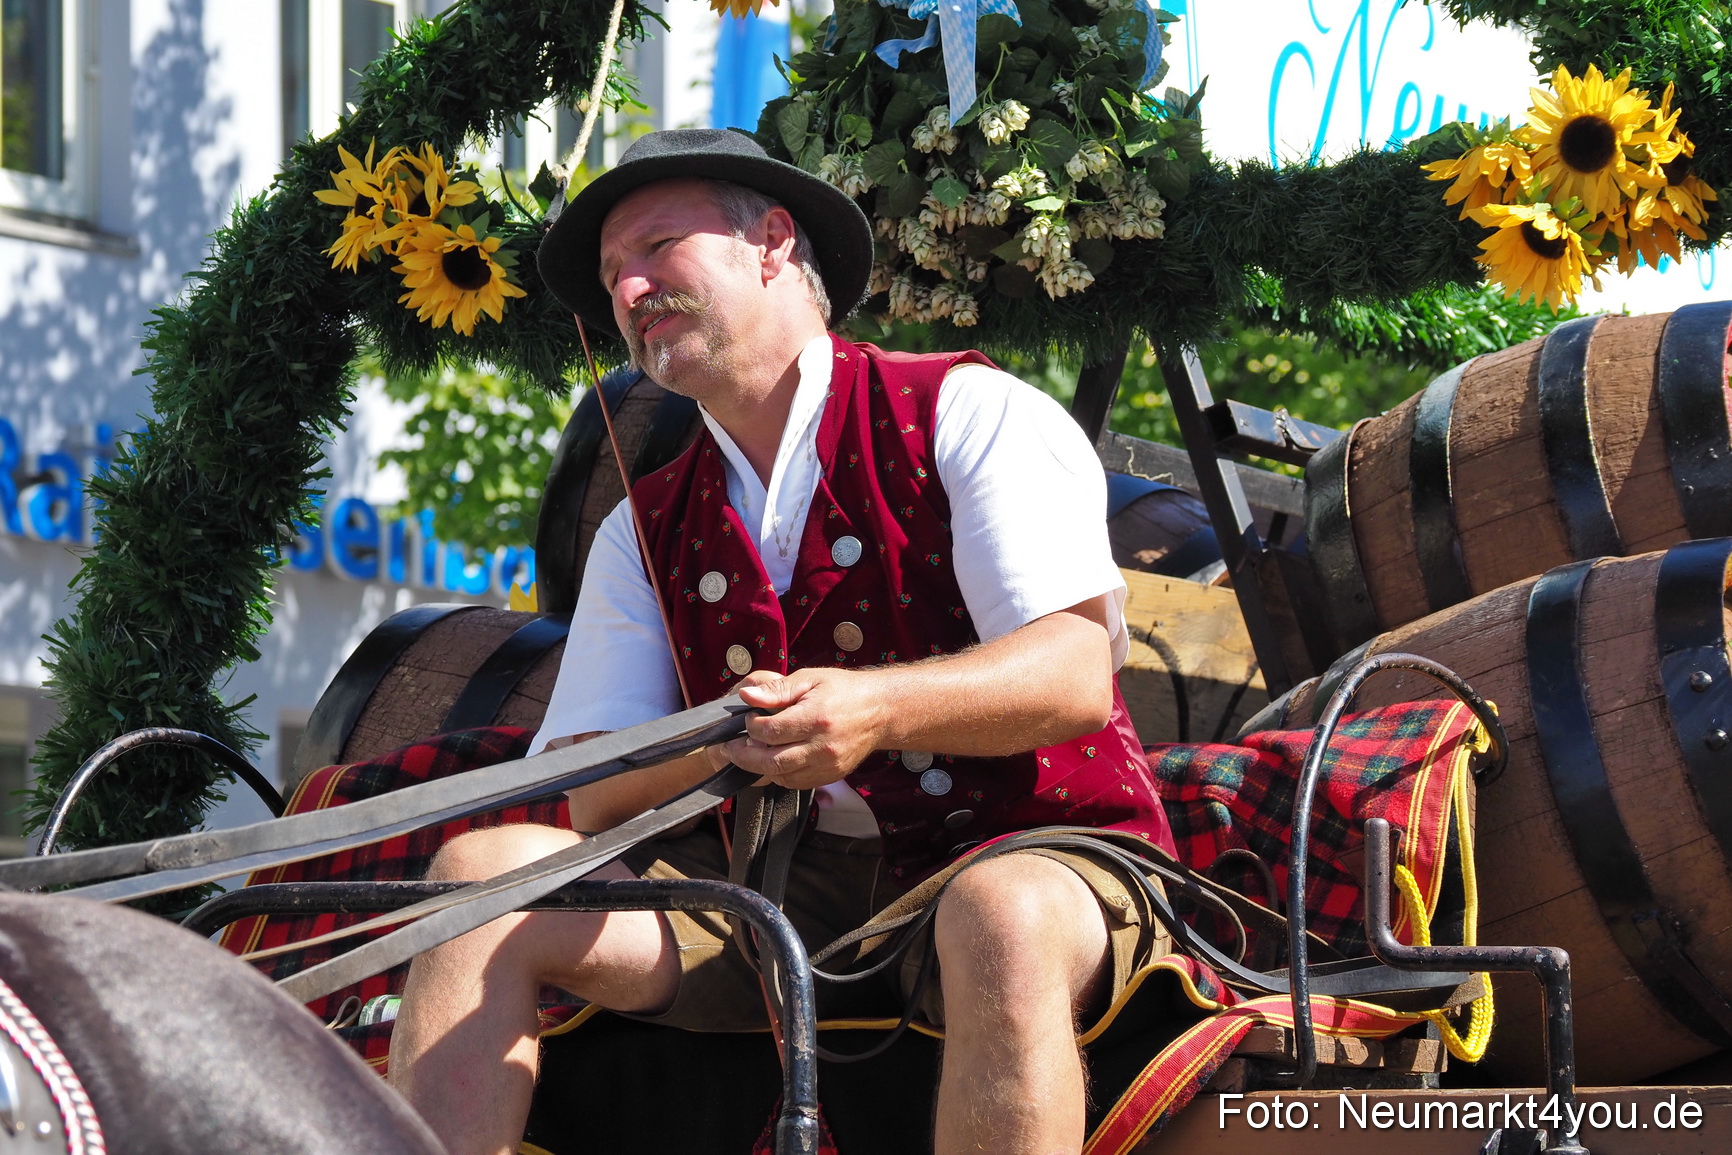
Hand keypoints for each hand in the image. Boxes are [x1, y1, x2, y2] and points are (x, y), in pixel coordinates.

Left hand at [716, 668, 887, 789]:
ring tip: (750, 752)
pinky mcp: (831, 776)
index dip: (751, 726)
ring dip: (759, 767)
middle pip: (771, 761)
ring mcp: (828, 765)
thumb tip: (747, 695)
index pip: (770, 731)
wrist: (881, 711)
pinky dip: (779, 774)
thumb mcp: (811, 679)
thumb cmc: (844, 691)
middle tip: (731, 746)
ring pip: (781, 776)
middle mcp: (822, 746)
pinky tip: (772, 760)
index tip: (748, 718)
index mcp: (816, 718)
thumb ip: (777, 689)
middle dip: (744, 755)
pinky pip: (796, 783)